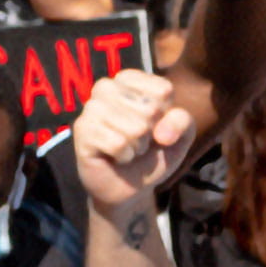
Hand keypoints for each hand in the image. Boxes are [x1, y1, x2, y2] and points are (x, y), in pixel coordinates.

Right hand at [69, 67, 193, 208]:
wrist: (130, 187)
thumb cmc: (152, 153)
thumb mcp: (180, 136)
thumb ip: (183, 122)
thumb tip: (161, 133)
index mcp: (130, 79)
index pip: (164, 90)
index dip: (166, 115)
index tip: (154, 124)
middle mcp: (106, 87)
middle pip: (150, 109)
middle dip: (150, 134)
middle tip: (138, 140)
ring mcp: (91, 108)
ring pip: (135, 127)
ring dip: (137, 146)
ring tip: (127, 148)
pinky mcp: (82, 132)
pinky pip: (118, 144)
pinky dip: (124, 156)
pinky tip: (116, 156)